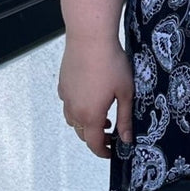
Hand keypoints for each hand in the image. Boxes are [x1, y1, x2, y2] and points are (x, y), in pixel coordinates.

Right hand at [58, 35, 133, 158]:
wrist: (90, 38)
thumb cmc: (110, 63)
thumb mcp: (125, 93)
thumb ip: (125, 118)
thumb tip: (127, 138)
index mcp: (90, 115)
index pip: (94, 144)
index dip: (103, 152)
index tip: (112, 151)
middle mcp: (74, 109)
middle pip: (82, 134)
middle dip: (96, 138)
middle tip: (111, 134)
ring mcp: (66, 97)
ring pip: (73, 120)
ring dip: (86, 124)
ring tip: (102, 116)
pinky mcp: (63, 85)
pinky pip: (68, 105)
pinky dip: (78, 109)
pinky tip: (91, 98)